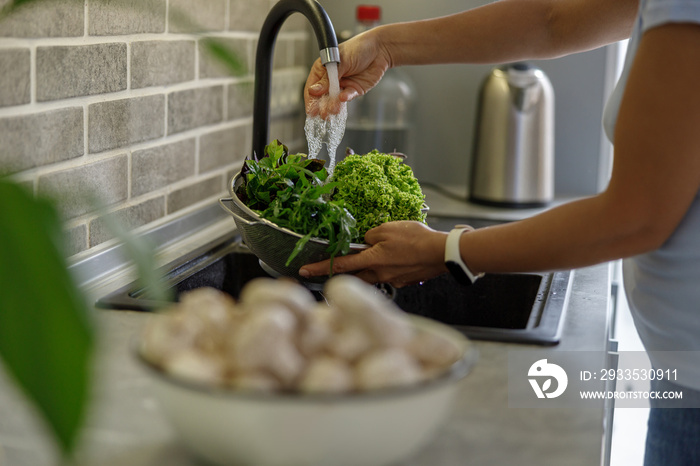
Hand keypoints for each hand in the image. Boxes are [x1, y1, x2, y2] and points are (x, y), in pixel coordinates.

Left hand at [299, 221, 449, 287]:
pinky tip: (396, 258)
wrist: (442, 253)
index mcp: (372, 260)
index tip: (304, 271)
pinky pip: (388, 275)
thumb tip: (365, 242)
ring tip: (375, 257)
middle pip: (355, 275)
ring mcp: (392, 279)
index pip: (339, 264)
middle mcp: (379, 274)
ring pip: (372, 276)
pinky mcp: (403, 280)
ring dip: (367, 269)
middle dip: (345, 271)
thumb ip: (370, 235)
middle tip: (337, 265)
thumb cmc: (417, 239)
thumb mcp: (388, 228)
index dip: (319, 268)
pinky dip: (387, 268)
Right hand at [304, 29, 391, 118]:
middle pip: (323, 96)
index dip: (311, 98)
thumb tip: (314, 91)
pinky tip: (343, 98)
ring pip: (335, 99)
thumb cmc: (358, 48)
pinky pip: (348, 96)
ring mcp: (343, 85)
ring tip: (332, 110)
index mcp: (324, 69)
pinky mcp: (355, 90)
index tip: (310, 109)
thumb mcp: (340, 61)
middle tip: (321, 114)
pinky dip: (346, 97)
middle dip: (321, 106)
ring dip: (333, 105)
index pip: (313, 86)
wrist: (380, 49)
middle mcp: (332, 78)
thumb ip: (328, 78)